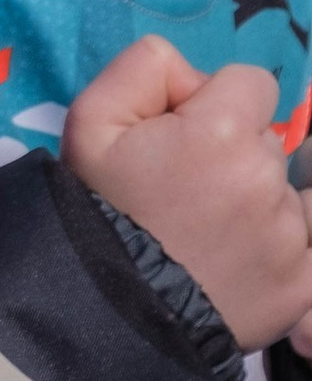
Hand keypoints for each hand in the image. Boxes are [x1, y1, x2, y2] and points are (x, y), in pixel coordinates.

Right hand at [62, 34, 311, 351]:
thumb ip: (146, 67)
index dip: (214, 106)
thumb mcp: (89, 120)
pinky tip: (251, 257)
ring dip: (262, 204)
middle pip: (269, 143)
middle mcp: (267, 180)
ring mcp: (292, 238)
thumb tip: (194, 75)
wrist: (101, 313)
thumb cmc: (95, 210)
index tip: (180, 140)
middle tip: (184, 196)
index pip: (252, 84)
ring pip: (291, 195)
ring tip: (211, 236)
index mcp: (222, 132)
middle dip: (235, 156)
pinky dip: (289, 249)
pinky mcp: (303, 286)